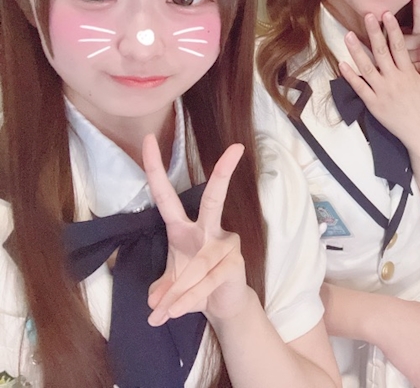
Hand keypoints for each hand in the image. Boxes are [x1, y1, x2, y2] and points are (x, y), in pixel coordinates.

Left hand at [143, 134, 250, 327]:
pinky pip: (208, 281)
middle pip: (214, 198)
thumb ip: (161, 287)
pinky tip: (178, 311)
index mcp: (183, 227)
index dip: (155, 168)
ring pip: (196, 265)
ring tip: (160, 315)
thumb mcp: (172, 282)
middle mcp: (208, 228)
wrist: (222, 304)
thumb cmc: (195, 282)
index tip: (148, 140)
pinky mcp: (235, 262)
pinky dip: (189, 300)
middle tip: (235, 149)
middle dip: (222, 174)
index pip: (166, 194)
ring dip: (177, 293)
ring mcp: (226, 243)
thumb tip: (154, 300)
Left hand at [341, 11, 419, 148]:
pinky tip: (342, 64)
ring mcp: (382, 92)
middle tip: (367, 16)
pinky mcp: (374, 104)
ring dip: (356, 51)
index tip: (387, 14)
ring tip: (348, 35)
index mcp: (409, 73)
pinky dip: (350, 76)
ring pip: (366, 67)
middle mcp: (394, 80)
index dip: (392, 29)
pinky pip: (359, 88)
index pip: (399, 46)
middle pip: (381, 52)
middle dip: (374, 32)